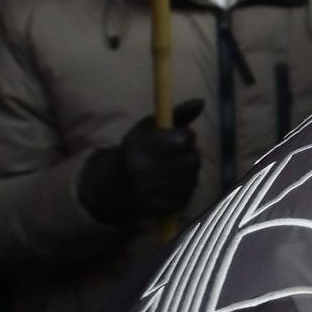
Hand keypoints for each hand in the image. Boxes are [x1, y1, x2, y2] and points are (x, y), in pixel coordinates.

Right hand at [80, 99, 204, 225]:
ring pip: (192, 179)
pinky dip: (184, 190)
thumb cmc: (134, 151)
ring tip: (174, 170)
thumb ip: (176, 114)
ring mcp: (150, 193)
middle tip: (179, 156)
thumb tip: (201, 102)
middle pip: (192, 160)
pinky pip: (186, 197)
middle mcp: (143, 170)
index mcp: (139, 146)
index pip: (184, 139)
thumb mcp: (148, 129)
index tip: (180, 138)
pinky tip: (171, 186)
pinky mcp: (157, 209)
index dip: (186, 137)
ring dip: (189, 174)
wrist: (110, 188)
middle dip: (191, 156)